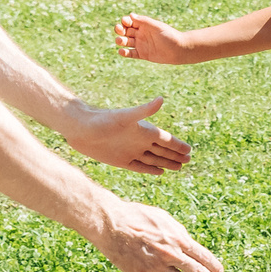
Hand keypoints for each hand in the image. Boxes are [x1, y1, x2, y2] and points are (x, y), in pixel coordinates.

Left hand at [58, 95, 190, 174]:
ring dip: (166, 163)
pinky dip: (150, 170)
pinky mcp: (121, 160)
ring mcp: (131, 151)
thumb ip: (145, 110)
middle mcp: (139, 141)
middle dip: (176, 155)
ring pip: (154, 159)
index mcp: (144, 131)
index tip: (189, 150)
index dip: (178, 145)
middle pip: (162, 150)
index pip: (166, 139)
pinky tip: (159, 172)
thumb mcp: (126, 116)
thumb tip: (161, 99)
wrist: (80, 128)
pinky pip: (140, 167)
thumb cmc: (102, 119)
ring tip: (178, 167)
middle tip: (189, 160)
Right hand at [94, 198, 223, 271]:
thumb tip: (189, 243)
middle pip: (196, 271)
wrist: (111, 225)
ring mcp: (157, 266)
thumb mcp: (163, 218)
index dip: (213, 265)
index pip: (202, 255)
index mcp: (178, 238)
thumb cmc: (137, 217)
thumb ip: (178, 232)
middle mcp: (170, 254)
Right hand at [113, 14, 188, 64]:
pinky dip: (124, 53)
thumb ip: (144, 21)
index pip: (130, 22)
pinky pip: (130, 54)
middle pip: (125, 31)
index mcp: (144, 25)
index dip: (125, 21)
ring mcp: (141, 44)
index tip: (125, 22)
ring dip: (120, 41)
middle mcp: (141, 34)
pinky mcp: (142, 54)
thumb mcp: (156, 26)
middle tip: (119, 30)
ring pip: (126, 42)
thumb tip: (130, 15)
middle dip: (120, 30)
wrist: (178, 50)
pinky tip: (121, 51)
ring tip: (120, 40)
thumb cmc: (169, 35)